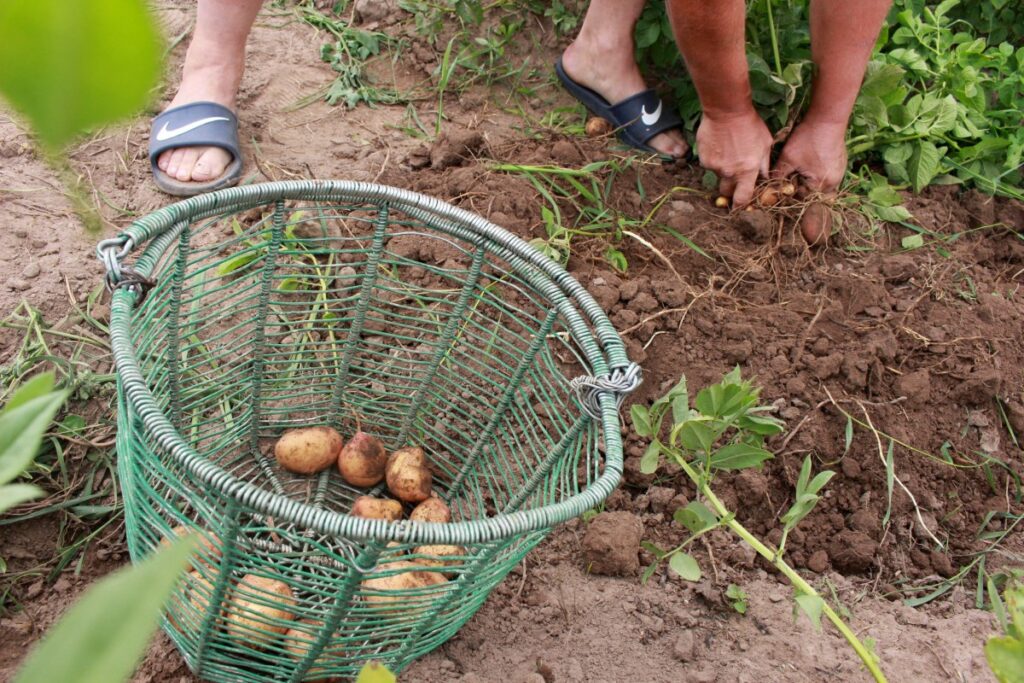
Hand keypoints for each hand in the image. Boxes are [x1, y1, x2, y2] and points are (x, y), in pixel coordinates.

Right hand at [695, 109, 772, 206]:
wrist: (726, 110)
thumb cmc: (750, 125)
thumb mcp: (765, 143)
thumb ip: (764, 165)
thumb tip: (765, 179)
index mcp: (747, 171)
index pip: (743, 198)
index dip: (741, 206)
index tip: (739, 208)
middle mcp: (730, 173)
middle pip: (727, 192)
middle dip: (730, 190)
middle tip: (733, 178)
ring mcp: (715, 167)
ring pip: (718, 176)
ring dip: (722, 169)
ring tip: (727, 151)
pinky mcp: (704, 159)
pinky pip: (709, 165)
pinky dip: (713, 159)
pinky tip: (719, 146)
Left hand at [772, 120, 848, 243]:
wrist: (828, 118)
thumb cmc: (808, 138)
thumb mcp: (788, 158)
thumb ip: (778, 175)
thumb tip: (767, 188)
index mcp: (821, 186)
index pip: (803, 201)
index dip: (790, 200)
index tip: (779, 199)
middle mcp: (834, 183)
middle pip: (814, 198)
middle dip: (800, 196)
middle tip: (787, 192)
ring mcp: (839, 173)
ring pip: (821, 188)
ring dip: (808, 187)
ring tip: (797, 180)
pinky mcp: (839, 164)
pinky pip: (826, 178)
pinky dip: (815, 178)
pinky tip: (807, 170)